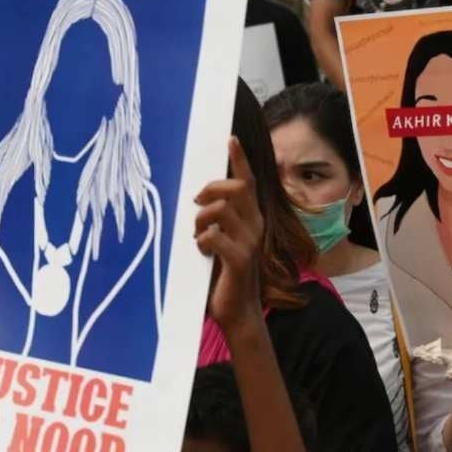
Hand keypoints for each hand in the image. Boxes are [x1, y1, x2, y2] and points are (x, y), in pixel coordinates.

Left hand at [195, 137, 263, 331]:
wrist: (238, 311)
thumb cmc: (225, 275)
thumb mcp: (223, 241)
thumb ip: (219, 221)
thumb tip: (199, 199)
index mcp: (252, 220)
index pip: (248, 182)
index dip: (240, 160)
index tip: (231, 140)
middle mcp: (256, 226)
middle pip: (235, 189)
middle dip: (210, 189)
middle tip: (195, 204)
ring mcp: (249, 243)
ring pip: (221, 210)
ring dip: (201, 220)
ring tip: (197, 236)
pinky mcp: (239, 260)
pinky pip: (214, 236)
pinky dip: (202, 240)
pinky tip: (200, 251)